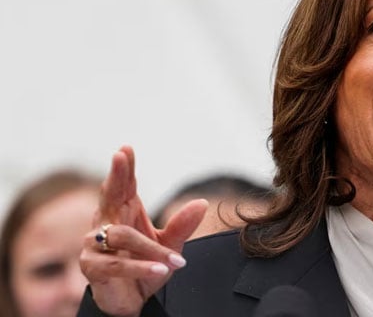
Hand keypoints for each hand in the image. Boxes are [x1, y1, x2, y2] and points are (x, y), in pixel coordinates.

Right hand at [79, 146, 207, 316]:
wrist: (132, 300)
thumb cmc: (146, 265)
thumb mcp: (170, 245)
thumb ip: (183, 225)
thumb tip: (203, 202)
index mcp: (124, 212)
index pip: (124, 186)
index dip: (124, 168)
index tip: (126, 149)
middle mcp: (106, 224)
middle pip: (110, 196)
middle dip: (115, 176)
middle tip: (119, 155)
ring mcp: (94, 245)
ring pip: (122, 236)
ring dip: (151, 249)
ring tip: (177, 260)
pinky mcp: (92, 268)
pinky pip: (117, 264)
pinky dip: (142, 266)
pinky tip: (162, 269)